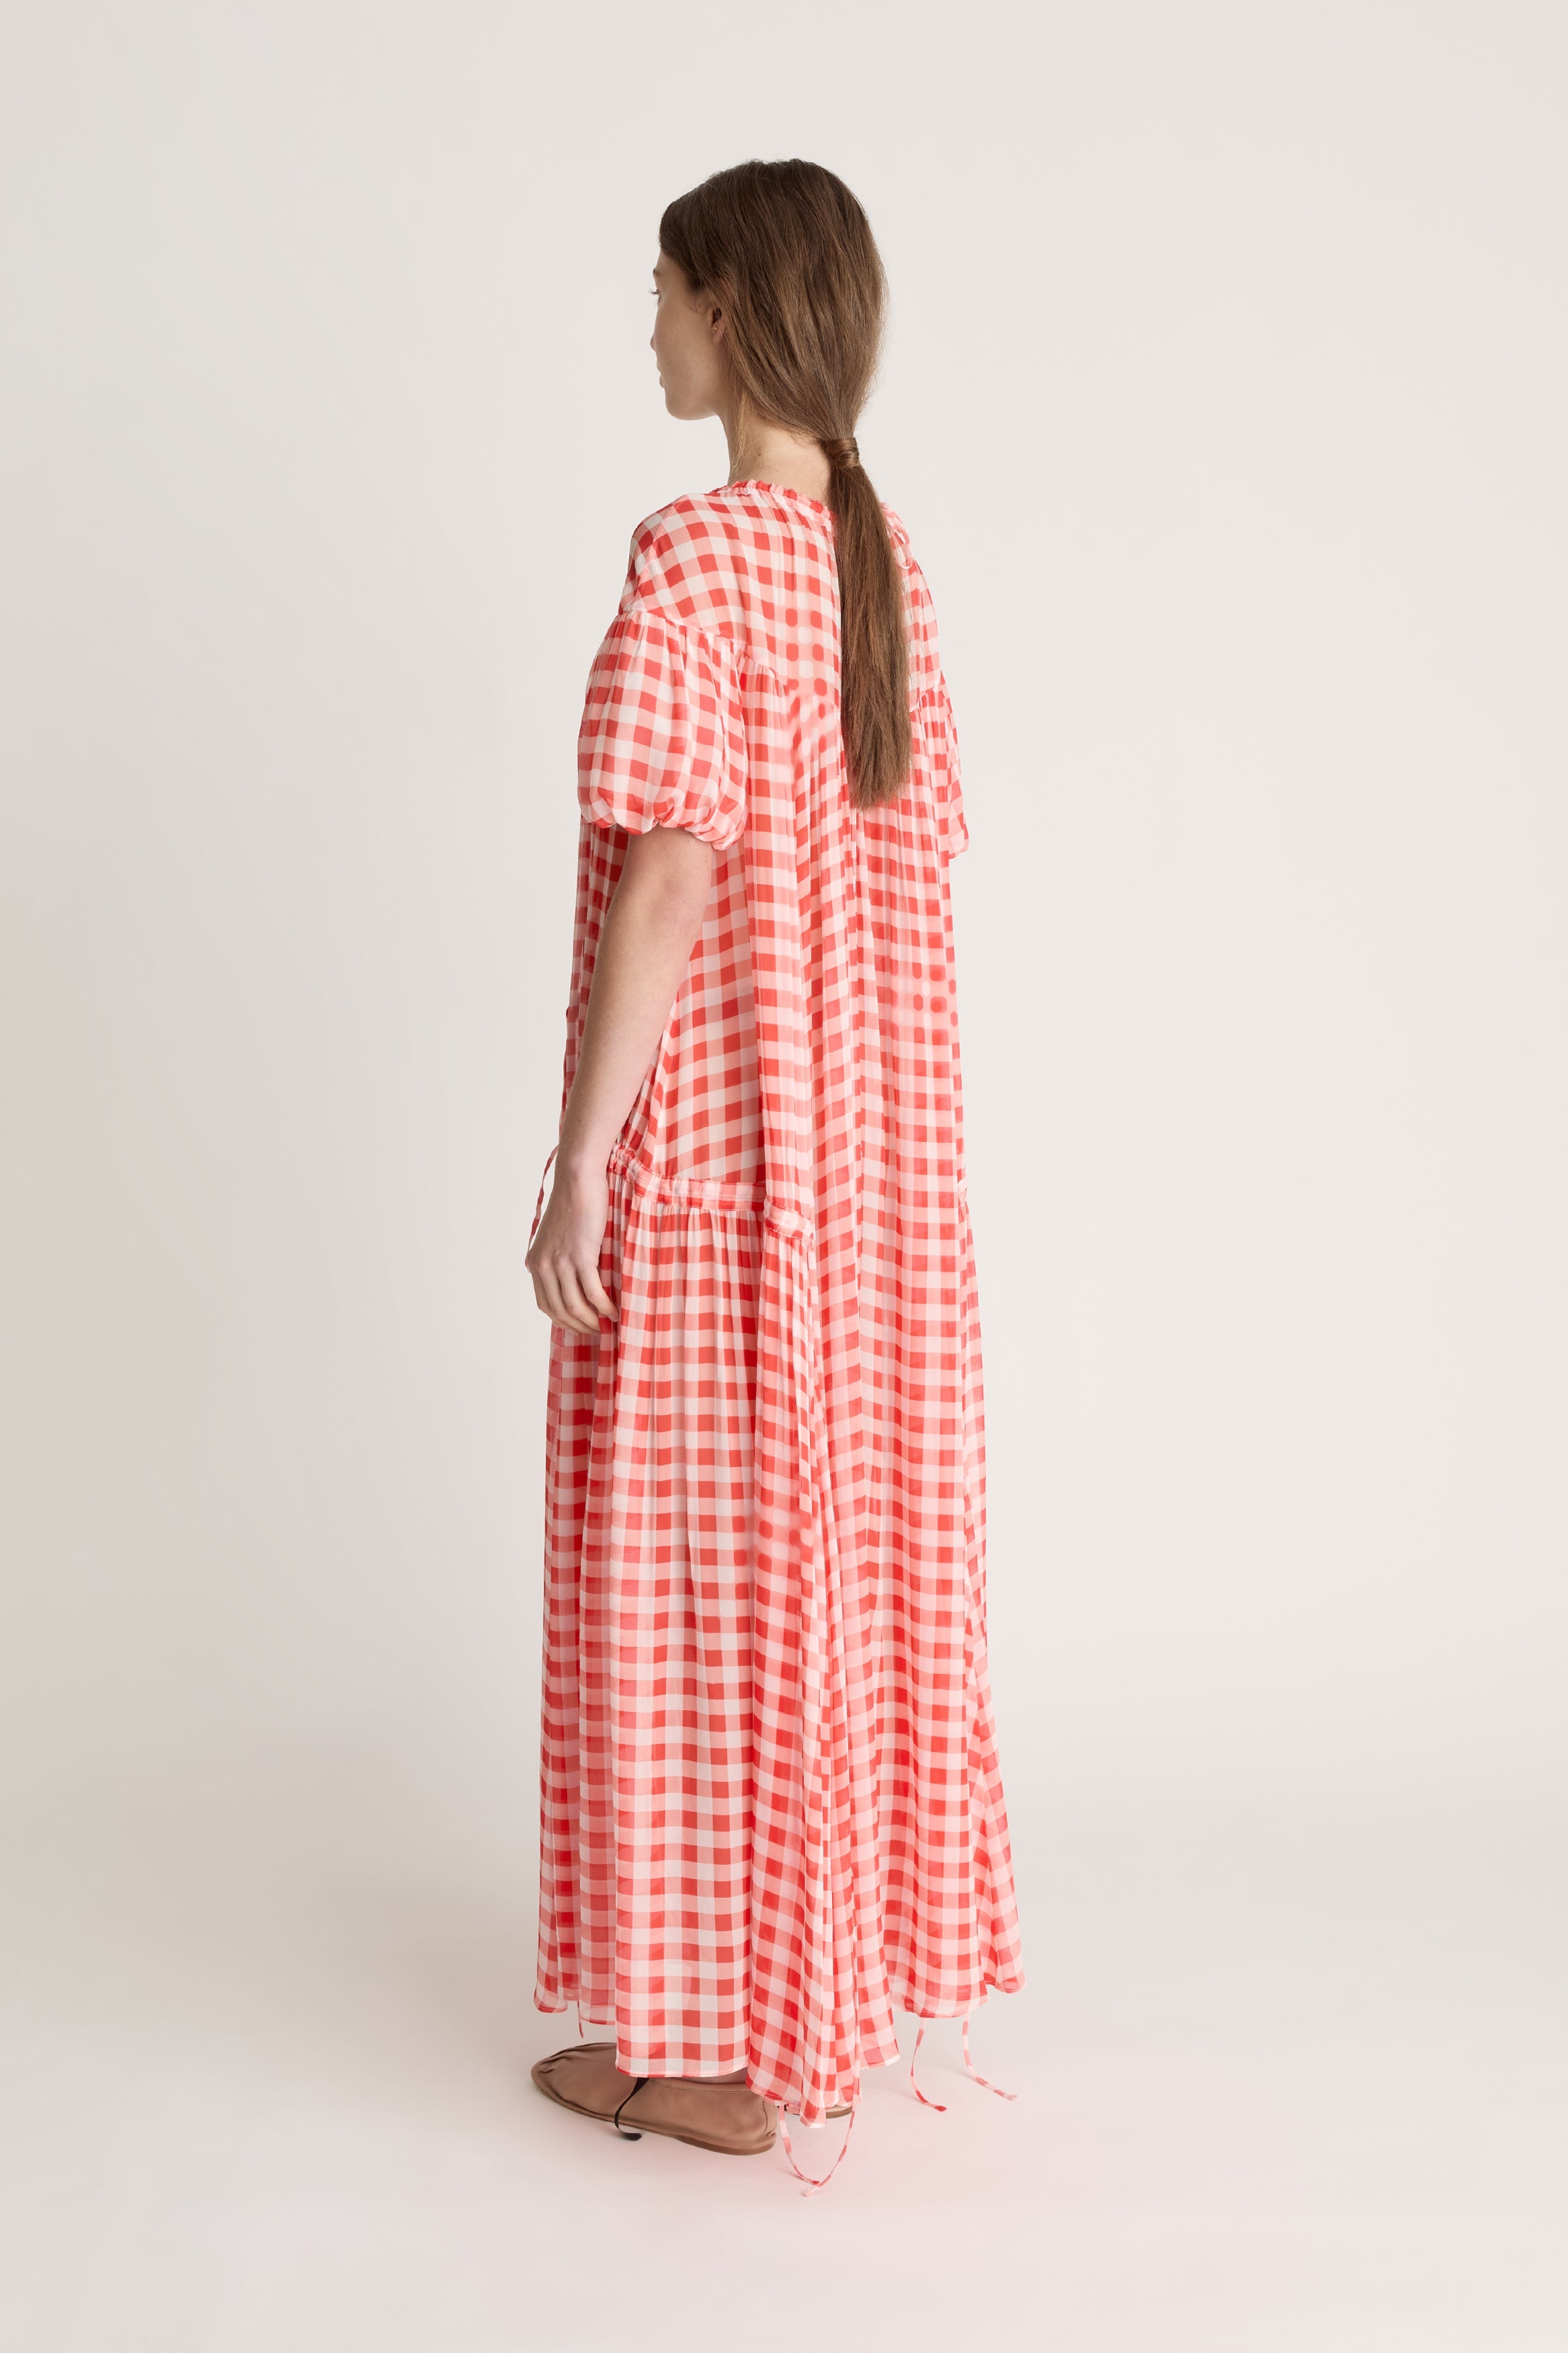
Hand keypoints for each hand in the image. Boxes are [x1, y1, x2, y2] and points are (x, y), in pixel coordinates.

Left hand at [526, 1158, 619, 1335]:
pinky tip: (615, 1311)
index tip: (581, 1326)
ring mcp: (559, 1262)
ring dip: (593, 1320)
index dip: (563, 1320)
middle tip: (598, 1332)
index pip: (545, 1304)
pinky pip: (592, 1292)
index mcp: (535, 1262)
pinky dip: (604, 1307)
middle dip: (580, 1325)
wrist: (578, 1180)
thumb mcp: (558, 1235)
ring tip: (609, 1324)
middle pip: (559, 1310)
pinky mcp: (579, 1256)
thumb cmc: (574, 1203)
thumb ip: (559, 1257)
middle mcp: (542, 1266)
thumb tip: (574, 1279)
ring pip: (575, 1306)